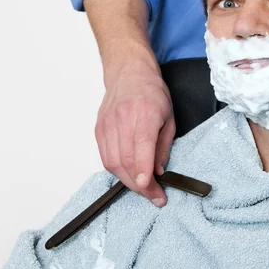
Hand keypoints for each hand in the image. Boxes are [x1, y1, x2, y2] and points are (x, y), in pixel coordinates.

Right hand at [96, 59, 174, 206]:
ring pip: (113, 163)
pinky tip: (129, 173)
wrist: (129, 73)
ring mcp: (107, 124)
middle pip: (125, 162)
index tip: (152, 190)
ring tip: (143, 187)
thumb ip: (163, 146)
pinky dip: (117, 170)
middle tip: (154, 195)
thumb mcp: (170, 117)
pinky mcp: (98, 129)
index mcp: (146, 114)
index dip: (144, 174)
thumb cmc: (152, 93)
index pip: (141, 149)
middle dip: (140, 185)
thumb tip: (158, 172)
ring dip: (128, 181)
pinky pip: (105, 157)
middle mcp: (123, 119)